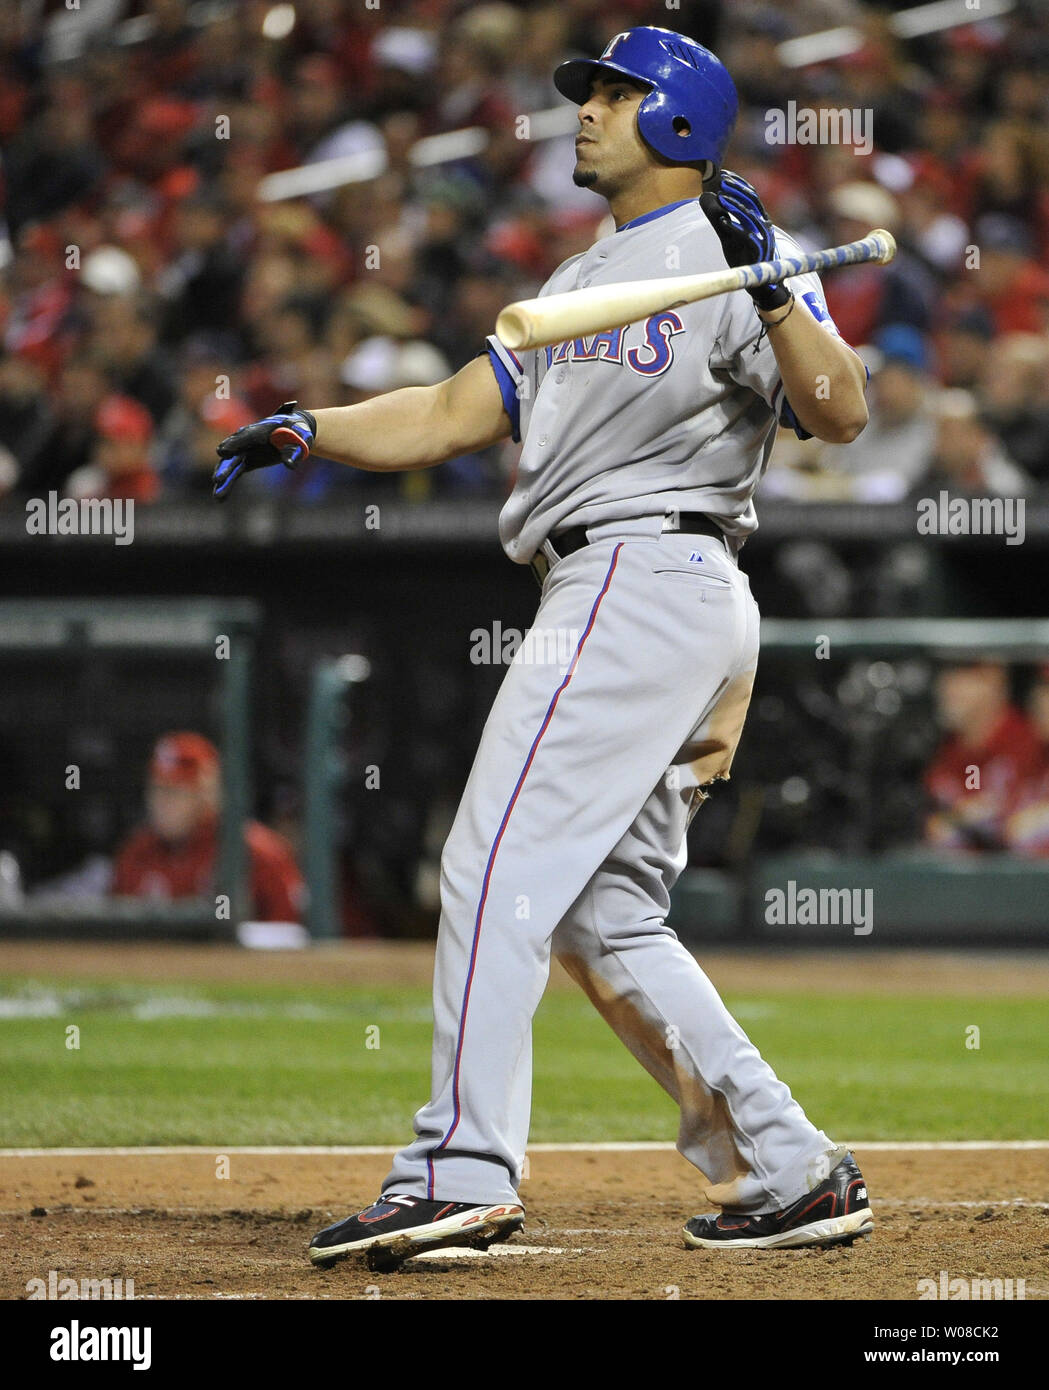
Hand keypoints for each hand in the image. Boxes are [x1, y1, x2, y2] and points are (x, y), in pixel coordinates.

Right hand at [213, 401, 316, 498]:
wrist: (293, 430)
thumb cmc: (298, 432)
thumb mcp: (301, 438)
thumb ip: (294, 451)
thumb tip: (290, 465)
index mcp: (260, 430)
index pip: (245, 438)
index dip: (234, 445)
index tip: (222, 452)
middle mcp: (247, 440)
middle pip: (233, 454)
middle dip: (225, 467)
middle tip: (217, 478)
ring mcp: (244, 450)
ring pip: (231, 466)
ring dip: (223, 480)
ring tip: (217, 495)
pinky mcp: (246, 461)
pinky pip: (235, 473)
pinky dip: (228, 484)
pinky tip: (220, 498)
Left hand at [700, 170, 790, 310]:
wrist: (759, 281)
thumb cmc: (744, 255)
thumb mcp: (727, 234)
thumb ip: (717, 216)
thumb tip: (703, 196)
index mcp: (759, 217)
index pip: (750, 195)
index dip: (738, 184)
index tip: (723, 174)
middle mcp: (764, 224)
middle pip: (751, 202)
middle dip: (736, 190)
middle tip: (721, 181)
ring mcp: (763, 237)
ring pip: (750, 217)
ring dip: (735, 207)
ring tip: (721, 199)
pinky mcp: (759, 251)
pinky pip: (747, 237)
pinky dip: (735, 229)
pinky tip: (723, 222)